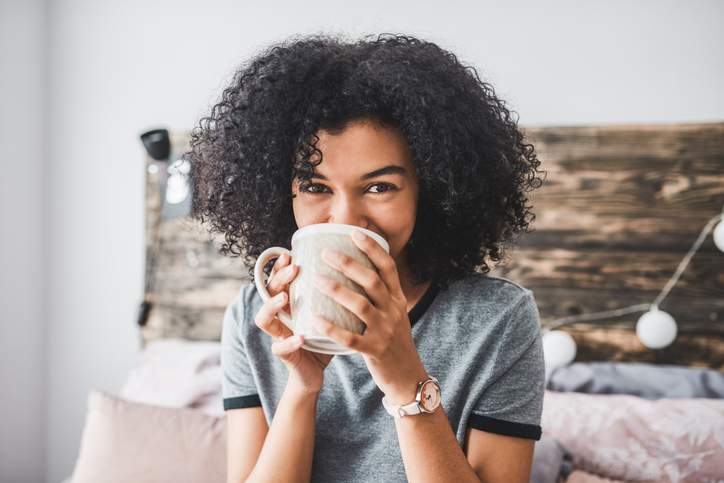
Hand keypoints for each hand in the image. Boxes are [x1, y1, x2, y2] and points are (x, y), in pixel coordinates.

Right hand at [255, 252, 333, 393]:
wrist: (315, 372)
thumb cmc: (324, 337)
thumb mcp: (327, 312)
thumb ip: (333, 294)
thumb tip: (355, 265)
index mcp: (289, 304)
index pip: (280, 280)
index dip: (280, 266)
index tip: (290, 252)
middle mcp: (279, 317)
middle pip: (269, 292)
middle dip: (279, 278)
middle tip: (294, 269)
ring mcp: (278, 335)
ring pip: (263, 319)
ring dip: (272, 306)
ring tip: (285, 298)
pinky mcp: (284, 355)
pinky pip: (280, 349)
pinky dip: (289, 343)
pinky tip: (300, 338)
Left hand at [310, 231, 428, 403]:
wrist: (408, 377)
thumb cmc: (395, 342)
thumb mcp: (396, 313)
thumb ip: (383, 294)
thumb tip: (363, 268)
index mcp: (397, 299)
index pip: (388, 267)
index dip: (372, 248)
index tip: (354, 233)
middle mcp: (393, 311)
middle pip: (372, 281)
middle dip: (348, 264)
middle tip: (326, 253)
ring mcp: (385, 331)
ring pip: (361, 305)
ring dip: (337, 290)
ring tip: (316, 280)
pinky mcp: (374, 350)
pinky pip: (351, 337)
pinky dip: (332, 328)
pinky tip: (315, 320)